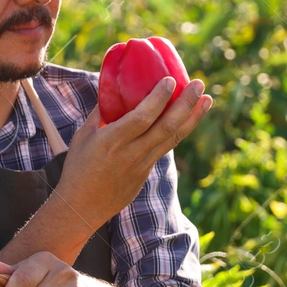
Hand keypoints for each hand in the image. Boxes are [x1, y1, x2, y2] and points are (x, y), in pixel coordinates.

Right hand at [53, 75, 211, 232]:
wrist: (82, 207)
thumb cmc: (78, 167)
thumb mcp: (83, 136)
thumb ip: (101, 112)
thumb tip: (114, 88)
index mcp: (112, 141)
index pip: (142, 118)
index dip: (159, 99)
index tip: (171, 80)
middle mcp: (132, 153)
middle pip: (167, 127)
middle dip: (186, 104)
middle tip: (199, 84)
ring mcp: (142, 165)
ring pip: (173, 139)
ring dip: (193, 118)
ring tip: (207, 99)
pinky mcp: (147, 173)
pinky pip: (166, 147)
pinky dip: (180, 131)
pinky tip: (189, 118)